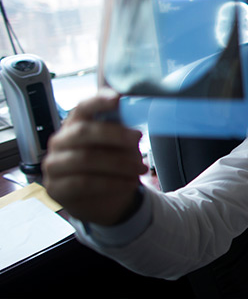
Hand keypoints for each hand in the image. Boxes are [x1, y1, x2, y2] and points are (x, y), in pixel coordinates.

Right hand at [42, 89, 148, 225]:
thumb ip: (124, 131)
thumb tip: (138, 120)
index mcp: (75, 124)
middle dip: (115, 134)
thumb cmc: (111, 165)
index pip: (83, 107)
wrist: (104, 200)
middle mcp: (60, 141)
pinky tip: (130, 183)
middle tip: (138, 138)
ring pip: (86, 159)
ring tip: (140, 168)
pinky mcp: (56, 188)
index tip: (117, 99)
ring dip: (119, 163)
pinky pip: (85, 183)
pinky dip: (112, 182)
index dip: (98, 101)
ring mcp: (54, 165)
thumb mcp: (120, 146)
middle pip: (84, 132)